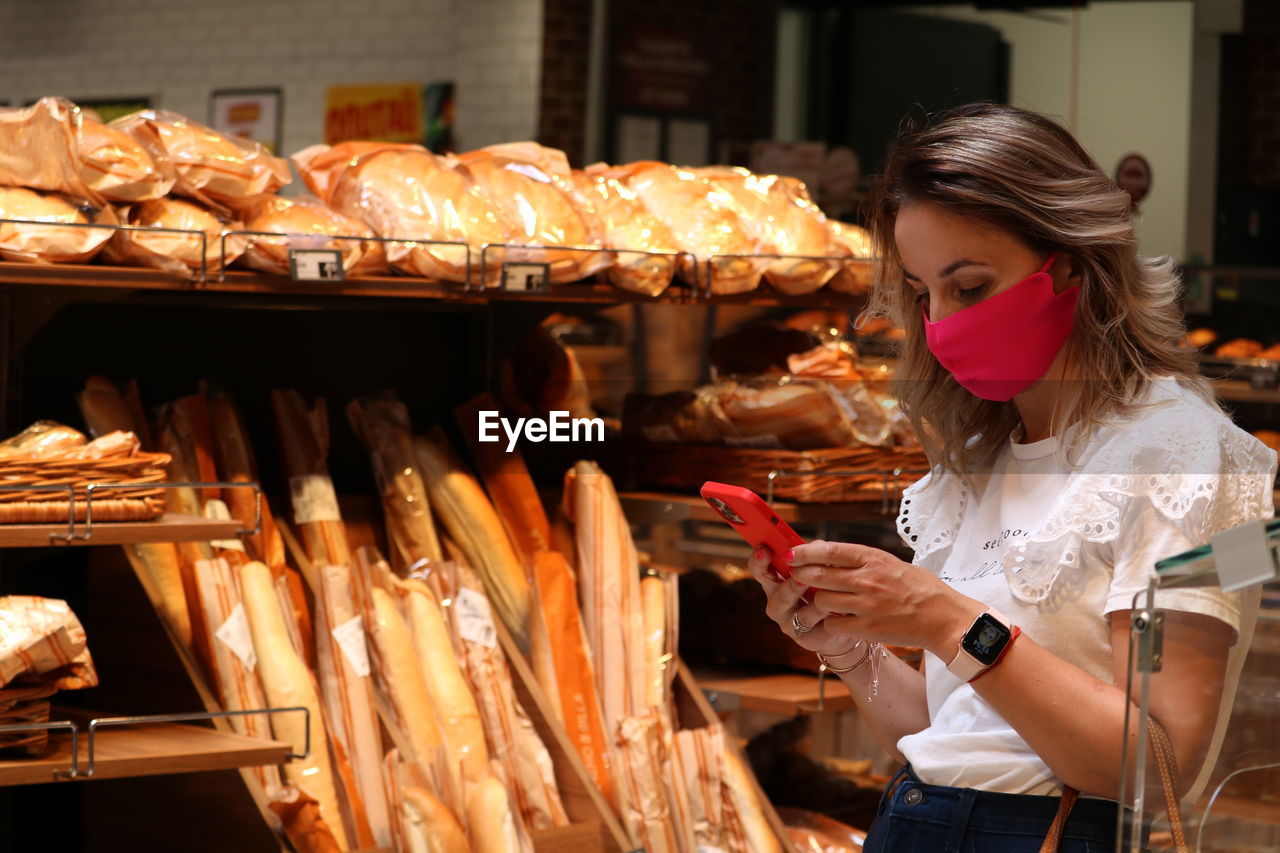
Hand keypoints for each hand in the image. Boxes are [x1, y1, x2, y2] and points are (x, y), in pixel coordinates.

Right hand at [744, 545, 857, 658]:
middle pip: (775, 592)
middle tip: (797, 573)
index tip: (764, 549)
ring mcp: (789, 622)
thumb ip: (814, 555)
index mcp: (775, 581)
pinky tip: (835, 605)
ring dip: (810, 597)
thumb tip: (814, 547)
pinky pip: (813, 623)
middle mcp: (777, 602)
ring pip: (797, 610)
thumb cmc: (826, 589)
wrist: (844, 621)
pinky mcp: (805, 638)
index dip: (759, 560)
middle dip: (788, 582)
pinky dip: (824, 611)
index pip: (760, 569)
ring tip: (822, 588)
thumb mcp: (819, 568)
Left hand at [787, 540, 985, 656]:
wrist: (943, 617)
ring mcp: (866, 605)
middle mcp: (868, 580)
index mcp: (874, 559)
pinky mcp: (868, 628)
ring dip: (816, 601)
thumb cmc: (919, 588)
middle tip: (795, 577)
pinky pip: (833, 623)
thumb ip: (860, 559)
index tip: (792, 554)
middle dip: (801, 575)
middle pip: (819, 575)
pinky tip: (835, 620)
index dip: (805, 552)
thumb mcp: (890, 563)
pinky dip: (829, 622)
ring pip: (822, 600)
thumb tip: (826, 552)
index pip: (830, 551)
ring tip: (821, 601)